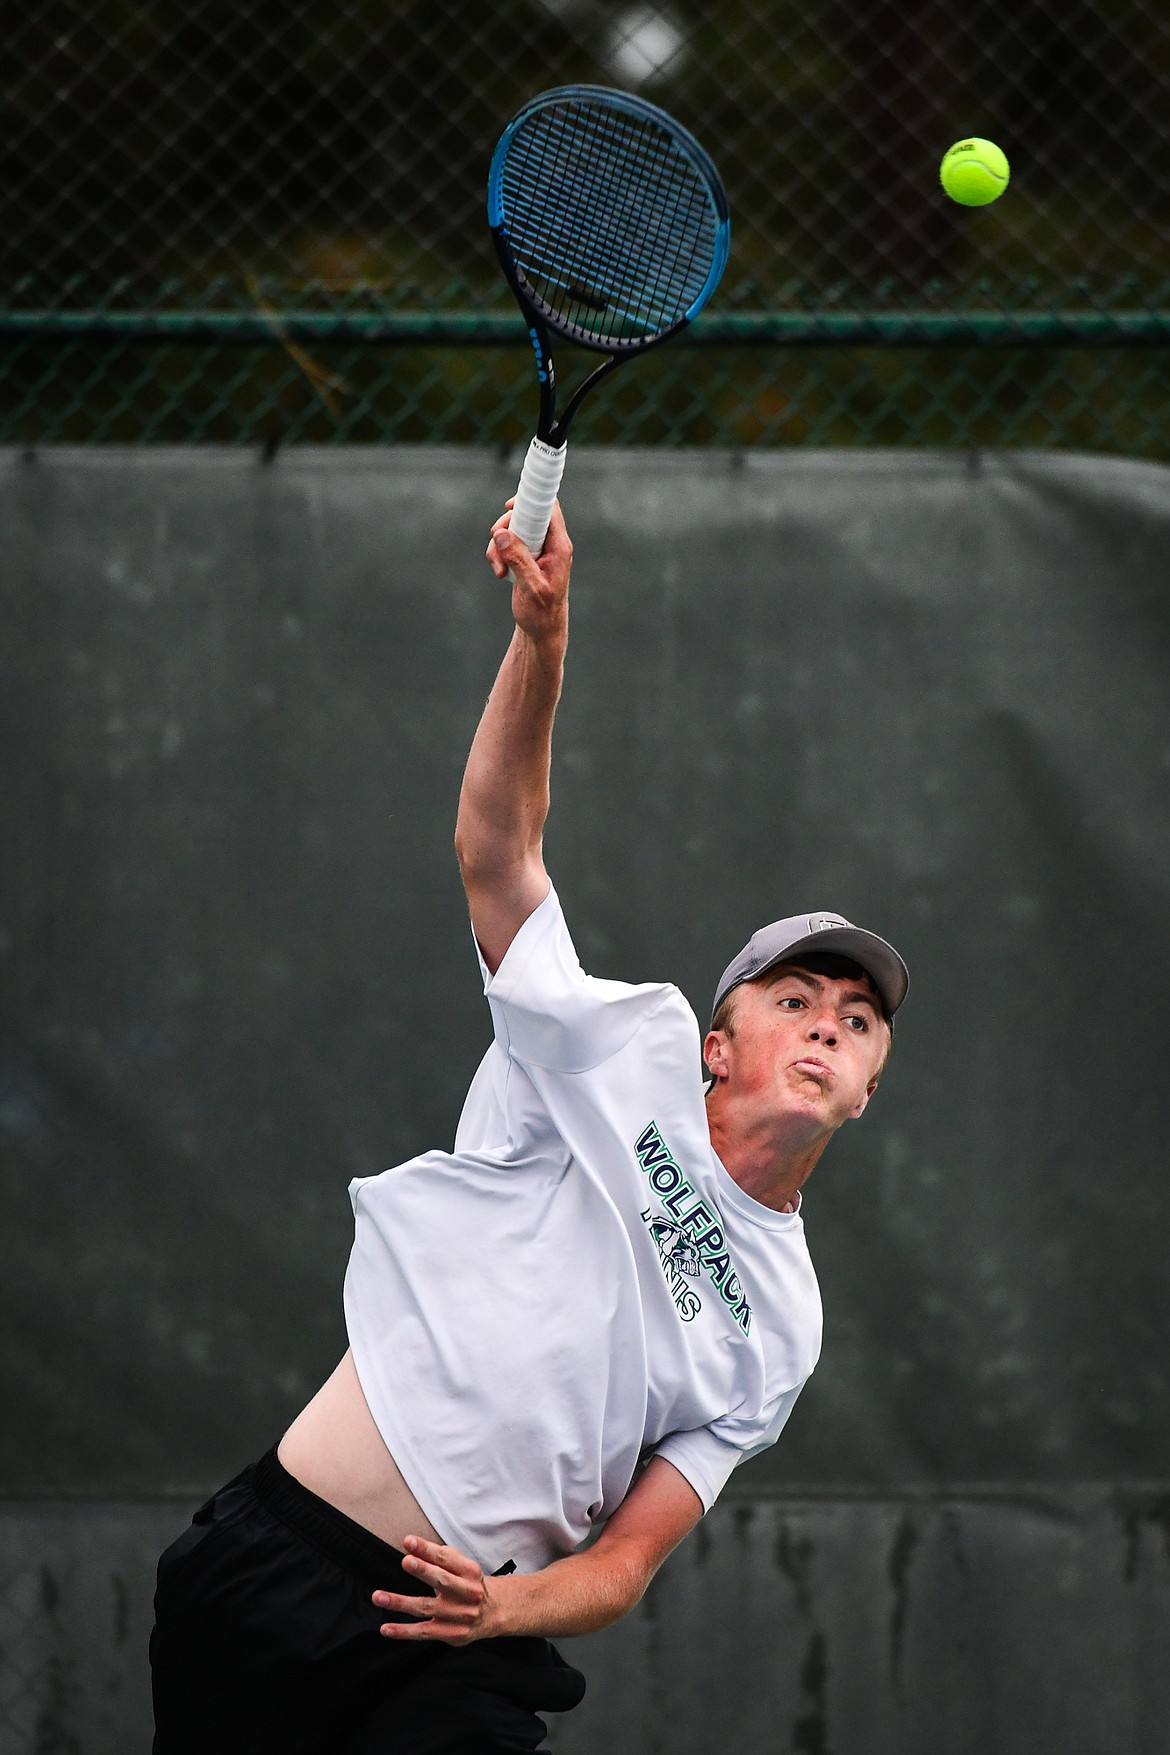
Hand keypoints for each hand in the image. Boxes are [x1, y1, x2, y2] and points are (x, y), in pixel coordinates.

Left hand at [371, 1534, 497, 1644]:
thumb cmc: (468, 1584)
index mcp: (470, 1571)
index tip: (408, 1541)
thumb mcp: (462, 1566)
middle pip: (442, 1581)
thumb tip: (413, 1545)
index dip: (426, 1549)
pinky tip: (385, 1628)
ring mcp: (458, 1616)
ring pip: (426, 1608)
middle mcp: (467, 1593)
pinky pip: (423, 1632)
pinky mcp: (450, 1634)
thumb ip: (441, 1556)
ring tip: (378, 1596)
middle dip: (423, 1570)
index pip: (446, 1558)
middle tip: (406, 1561)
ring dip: (401, 1602)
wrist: (492, 1613)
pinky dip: (403, 1631)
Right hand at [485, 498, 571, 645]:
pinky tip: (500, 573)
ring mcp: (538, 549)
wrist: (541, 629)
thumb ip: (518, 559)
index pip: (549, 509)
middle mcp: (550, 544)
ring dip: (498, 546)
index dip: (530, 501)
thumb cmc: (541, 612)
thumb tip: (502, 534)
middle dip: (505, 529)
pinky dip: (499, 554)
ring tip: (499, 571)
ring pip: (512, 530)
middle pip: (525, 515)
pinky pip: (508, 543)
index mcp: (559, 547)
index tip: (509, 507)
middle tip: (496, 548)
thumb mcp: (530, 587)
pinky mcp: (526, 556)